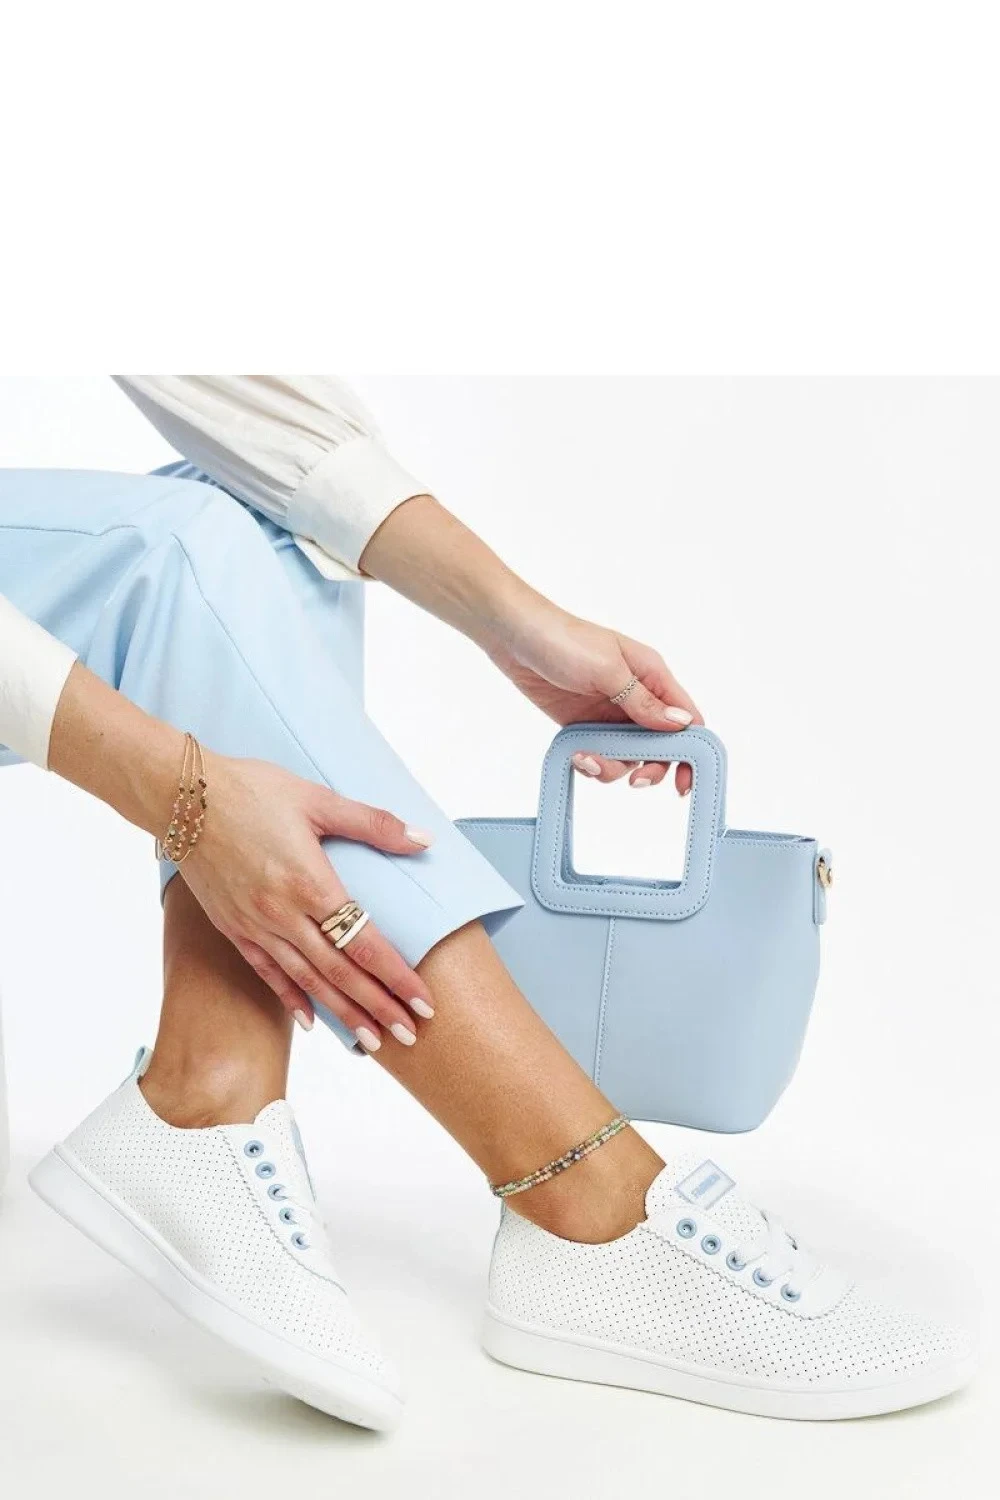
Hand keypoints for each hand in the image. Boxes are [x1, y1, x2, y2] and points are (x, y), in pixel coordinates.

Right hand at [178, 753, 434, 1046]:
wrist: (181, 796)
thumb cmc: (251, 790)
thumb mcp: (317, 798)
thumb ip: (373, 823)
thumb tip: (423, 839)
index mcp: (309, 882)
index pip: (363, 943)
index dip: (396, 976)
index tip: (424, 1002)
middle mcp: (282, 914)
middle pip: (340, 973)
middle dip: (378, 1007)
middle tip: (410, 1036)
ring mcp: (255, 925)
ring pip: (307, 980)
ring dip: (343, 1013)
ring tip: (373, 1041)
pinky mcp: (233, 927)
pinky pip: (267, 972)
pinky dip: (291, 999)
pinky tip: (313, 1021)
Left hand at [486, 600, 703, 793]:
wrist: (514, 636)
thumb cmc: (563, 640)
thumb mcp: (608, 670)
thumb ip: (644, 701)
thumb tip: (681, 724)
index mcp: (652, 676)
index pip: (687, 719)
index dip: (692, 752)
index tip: (684, 782)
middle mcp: (636, 696)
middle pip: (661, 745)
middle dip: (651, 767)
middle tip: (635, 781)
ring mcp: (610, 713)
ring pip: (628, 755)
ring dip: (613, 767)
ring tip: (588, 760)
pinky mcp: (585, 725)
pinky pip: (601, 754)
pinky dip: (593, 763)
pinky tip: (577, 756)